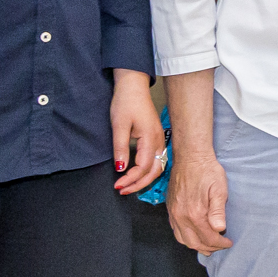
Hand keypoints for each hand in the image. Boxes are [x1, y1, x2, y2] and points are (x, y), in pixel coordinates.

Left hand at [110, 70, 166, 190]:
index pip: (143, 167)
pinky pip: (157, 160)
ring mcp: (160, 139)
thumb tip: (121, 168)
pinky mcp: (156, 138)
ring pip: (158, 167)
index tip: (118, 184)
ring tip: (130, 185)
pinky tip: (139, 174)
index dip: (131, 179)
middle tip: (123, 190)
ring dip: (144, 179)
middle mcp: (159, 141)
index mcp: (150, 138)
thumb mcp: (119, 125)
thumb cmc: (127, 102)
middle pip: (154, 171)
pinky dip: (149, 171)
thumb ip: (121, 147)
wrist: (134, 86)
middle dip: (139, 184)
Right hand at [168, 151, 231, 253]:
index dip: (220, 243)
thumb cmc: (207, 171)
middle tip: (220, 246)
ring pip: (182, 239)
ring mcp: (174, 213)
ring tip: (208, 246)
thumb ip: (218, 210)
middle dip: (209, 247)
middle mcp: (181, 216)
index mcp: (194, 213)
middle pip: (194, 242)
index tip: (229, 242)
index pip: (208, 238)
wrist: (190, 157)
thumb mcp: (219, 189)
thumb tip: (219, 228)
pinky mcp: (170, 209)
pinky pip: (175, 230)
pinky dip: (185, 237)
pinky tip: (193, 235)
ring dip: (196, 245)